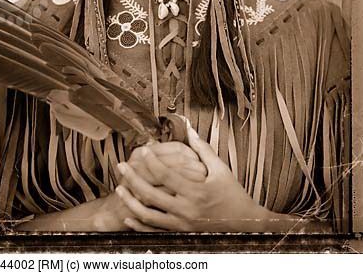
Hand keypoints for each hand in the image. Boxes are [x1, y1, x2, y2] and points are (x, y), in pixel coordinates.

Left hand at [115, 126, 267, 231]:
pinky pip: (155, 232)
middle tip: (121, 166)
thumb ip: (202, 149)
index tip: (142, 150)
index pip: (166, 174)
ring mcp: (182, 225)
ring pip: (149, 216)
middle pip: (151, 195)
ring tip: (119, 189)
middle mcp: (186, 210)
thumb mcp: (220, 169)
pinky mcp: (181, 234)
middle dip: (133, 179)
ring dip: (131, 203)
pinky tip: (128, 216)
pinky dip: (139, 225)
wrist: (244, 224)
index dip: (152, 161)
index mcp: (196, 192)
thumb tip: (189, 128)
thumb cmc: (233, 194)